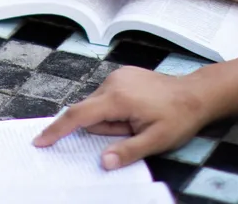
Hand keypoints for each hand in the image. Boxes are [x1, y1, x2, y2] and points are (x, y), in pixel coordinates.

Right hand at [33, 66, 213, 168]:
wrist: (197, 93)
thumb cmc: (179, 117)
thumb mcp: (156, 141)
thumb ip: (127, 151)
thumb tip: (104, 162)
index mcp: (118, 98)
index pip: (78, 116)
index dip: (57, 130)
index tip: (40, 141)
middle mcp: (113, 82)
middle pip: (89, 111)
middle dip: (104, 128)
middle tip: (133, 130)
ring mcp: (118, 76)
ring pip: (98, 105)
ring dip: (111, 118)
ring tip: (139, 120)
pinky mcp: (123, 75)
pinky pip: (107, 96)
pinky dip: (115, 108)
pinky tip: (138, 110)